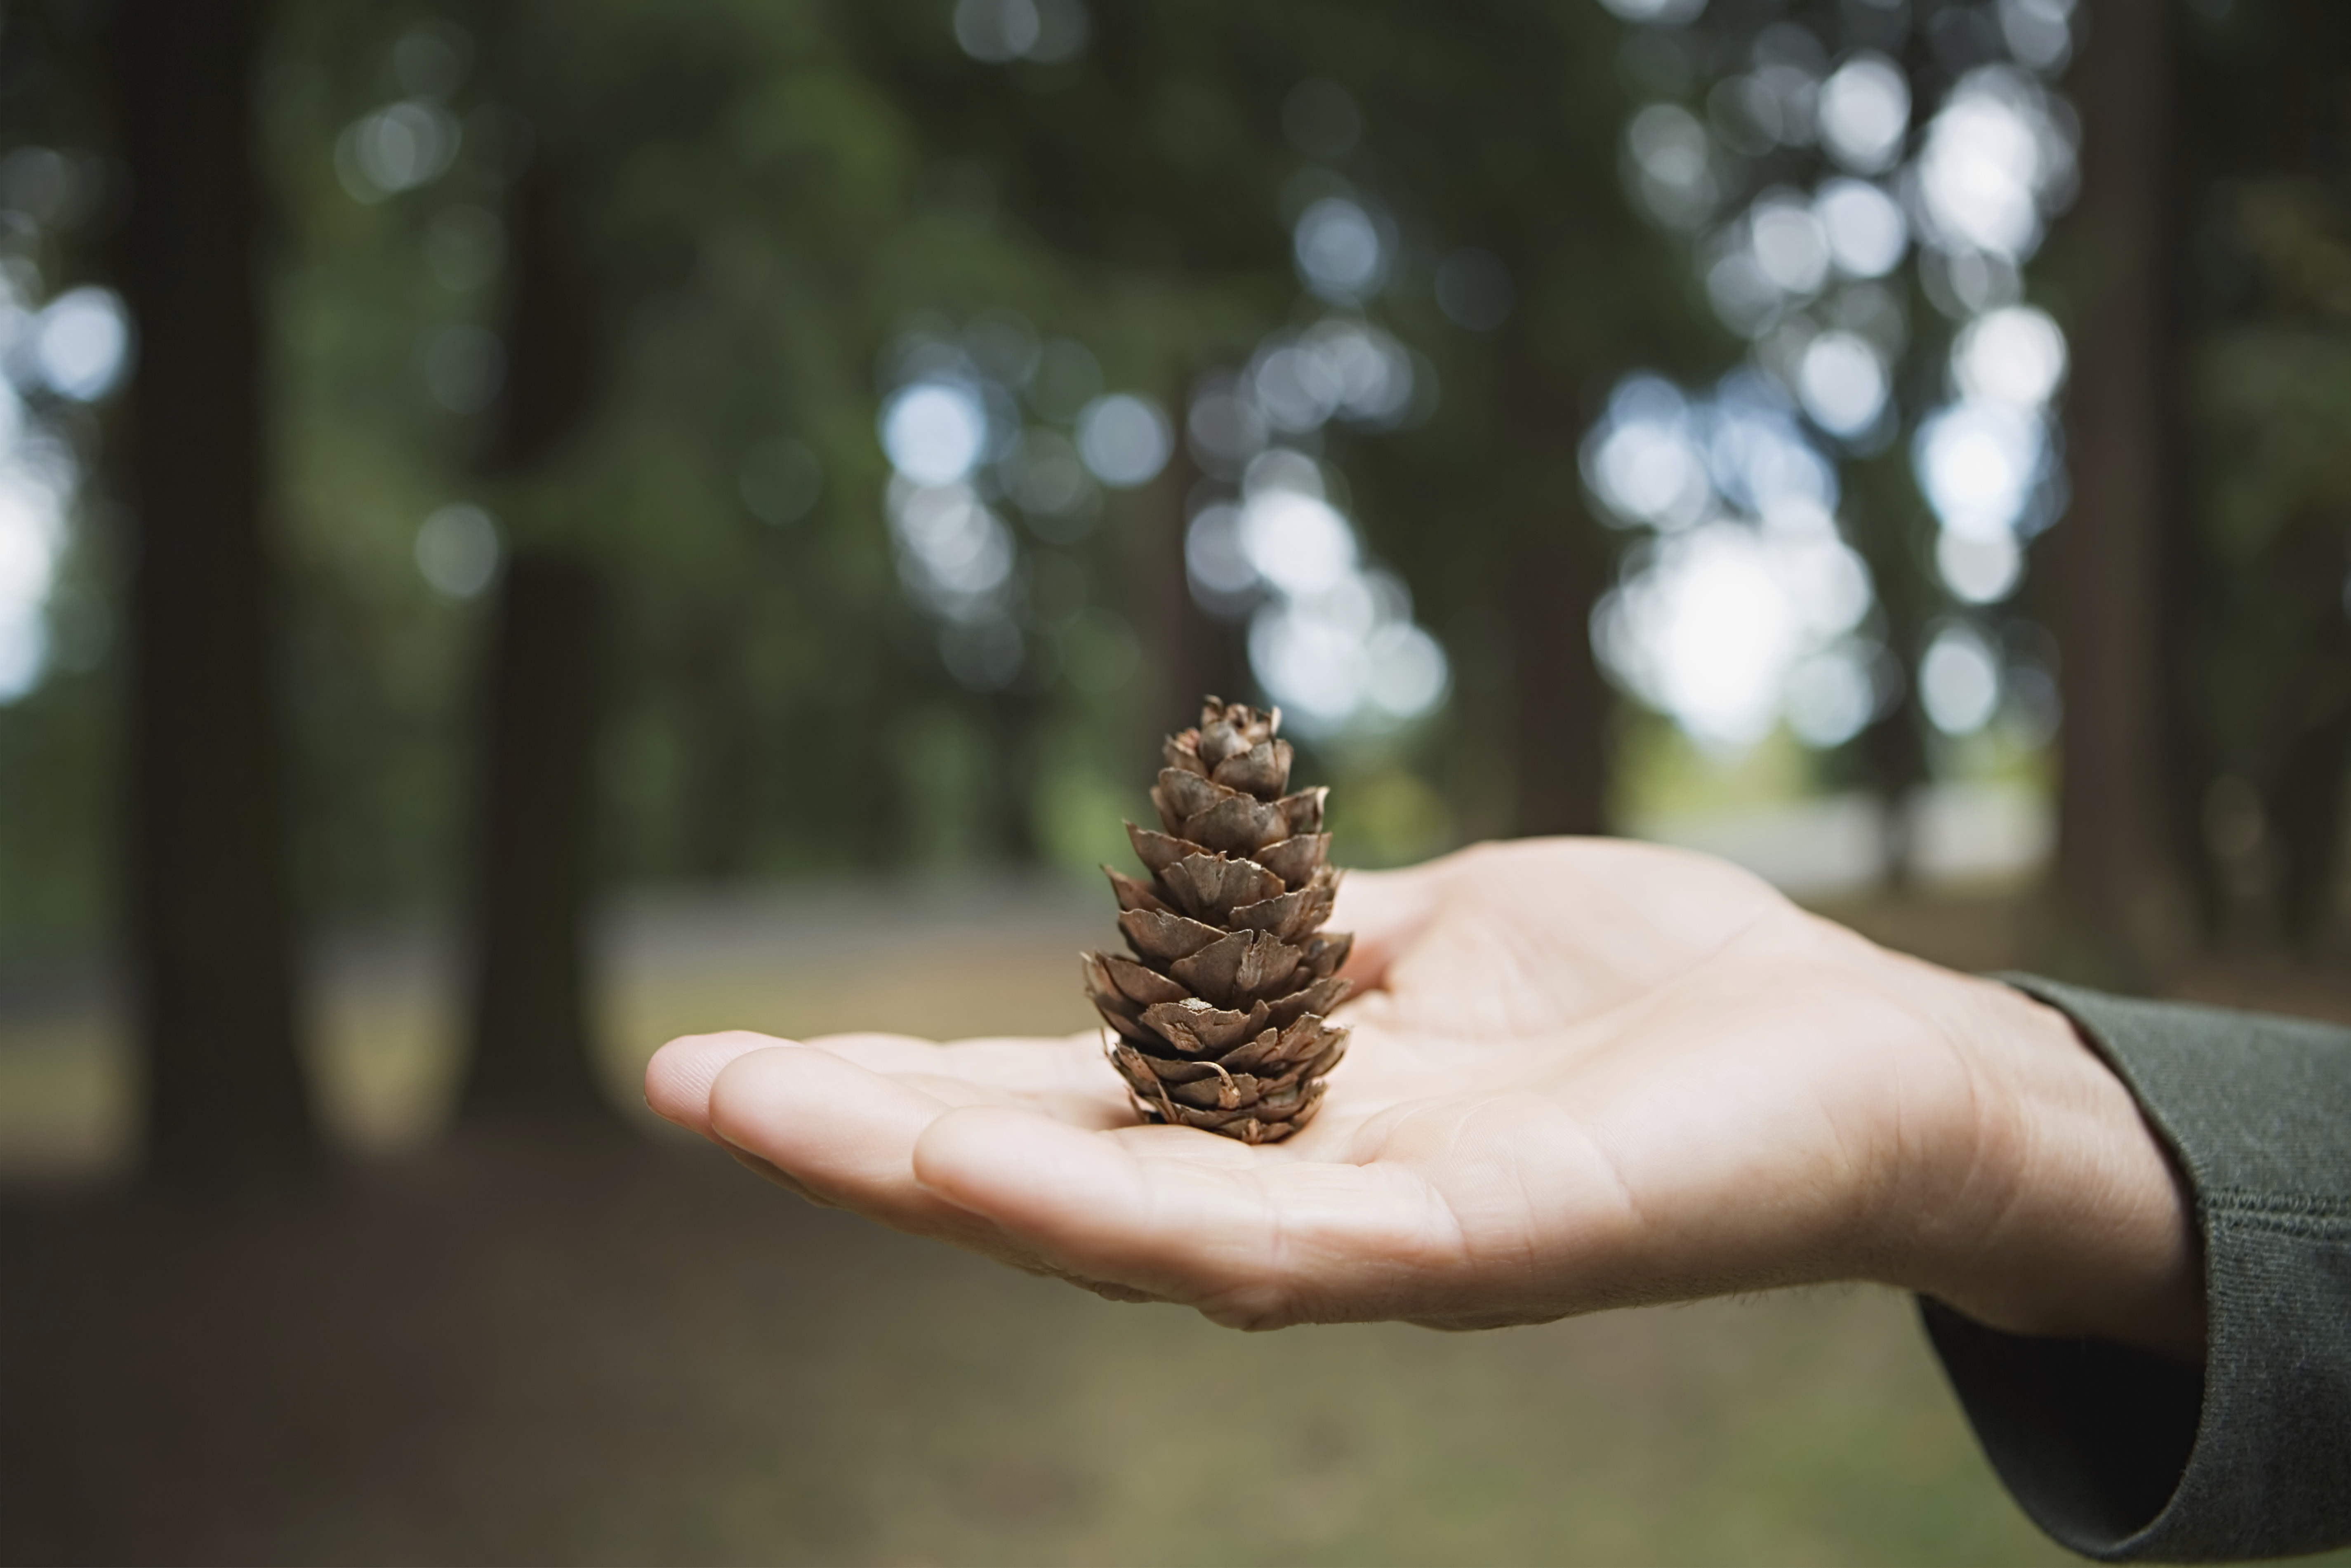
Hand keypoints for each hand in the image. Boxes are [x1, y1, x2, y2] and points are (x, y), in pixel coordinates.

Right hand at [645, 838, 2202, 1355]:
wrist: (1879, 1065)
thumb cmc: (1669, 1000)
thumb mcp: (1450, 942)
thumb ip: (1325, 950)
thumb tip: (1213, 909)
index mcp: (1295, 1125)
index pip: (1065, 1109)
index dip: (906, 1082)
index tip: (754, 1049)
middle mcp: (1307, 1204)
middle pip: (1054, 1178)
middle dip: (865, 1136)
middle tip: (691, 1084)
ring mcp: (1382, 1243)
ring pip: (1119, 1228)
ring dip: (942, 1172)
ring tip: (783, 1116)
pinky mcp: (1477, 1249)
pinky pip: (1264, 1243)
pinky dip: (1117, 1208)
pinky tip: (989, 1164)